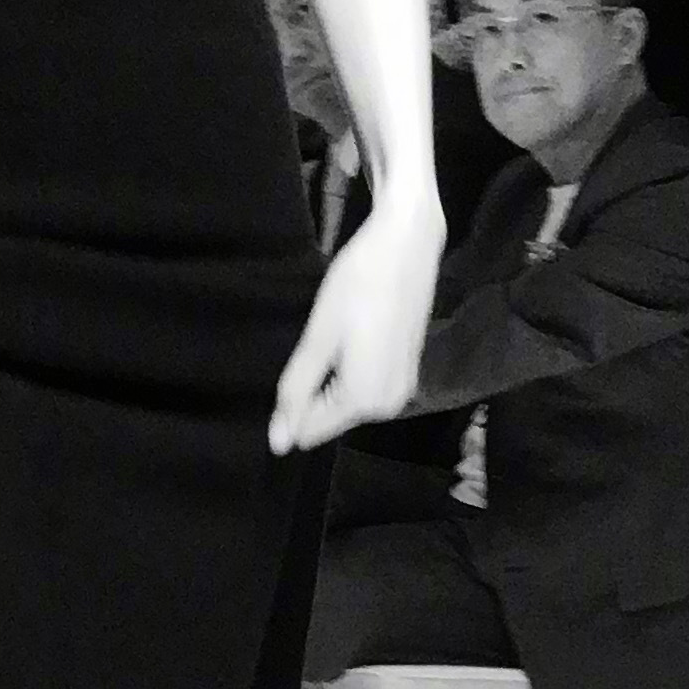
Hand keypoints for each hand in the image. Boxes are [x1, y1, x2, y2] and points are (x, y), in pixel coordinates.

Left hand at [269, 195, 442, 453]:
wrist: (407, 244)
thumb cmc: (358, 283)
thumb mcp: (319, 337)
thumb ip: (297, 391)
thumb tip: (279, 444)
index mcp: (364, 401)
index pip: (309, 430)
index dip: (290, 402)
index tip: (299, 359)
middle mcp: (389, 405)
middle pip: (330, 417)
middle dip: (314, 390)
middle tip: (320, 341)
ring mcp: (404, 389)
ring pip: (347, 403)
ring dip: (332, 378)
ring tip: (338, 334)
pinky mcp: (409, 370)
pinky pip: (366, 387)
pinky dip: (350, 370)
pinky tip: (352, 336)